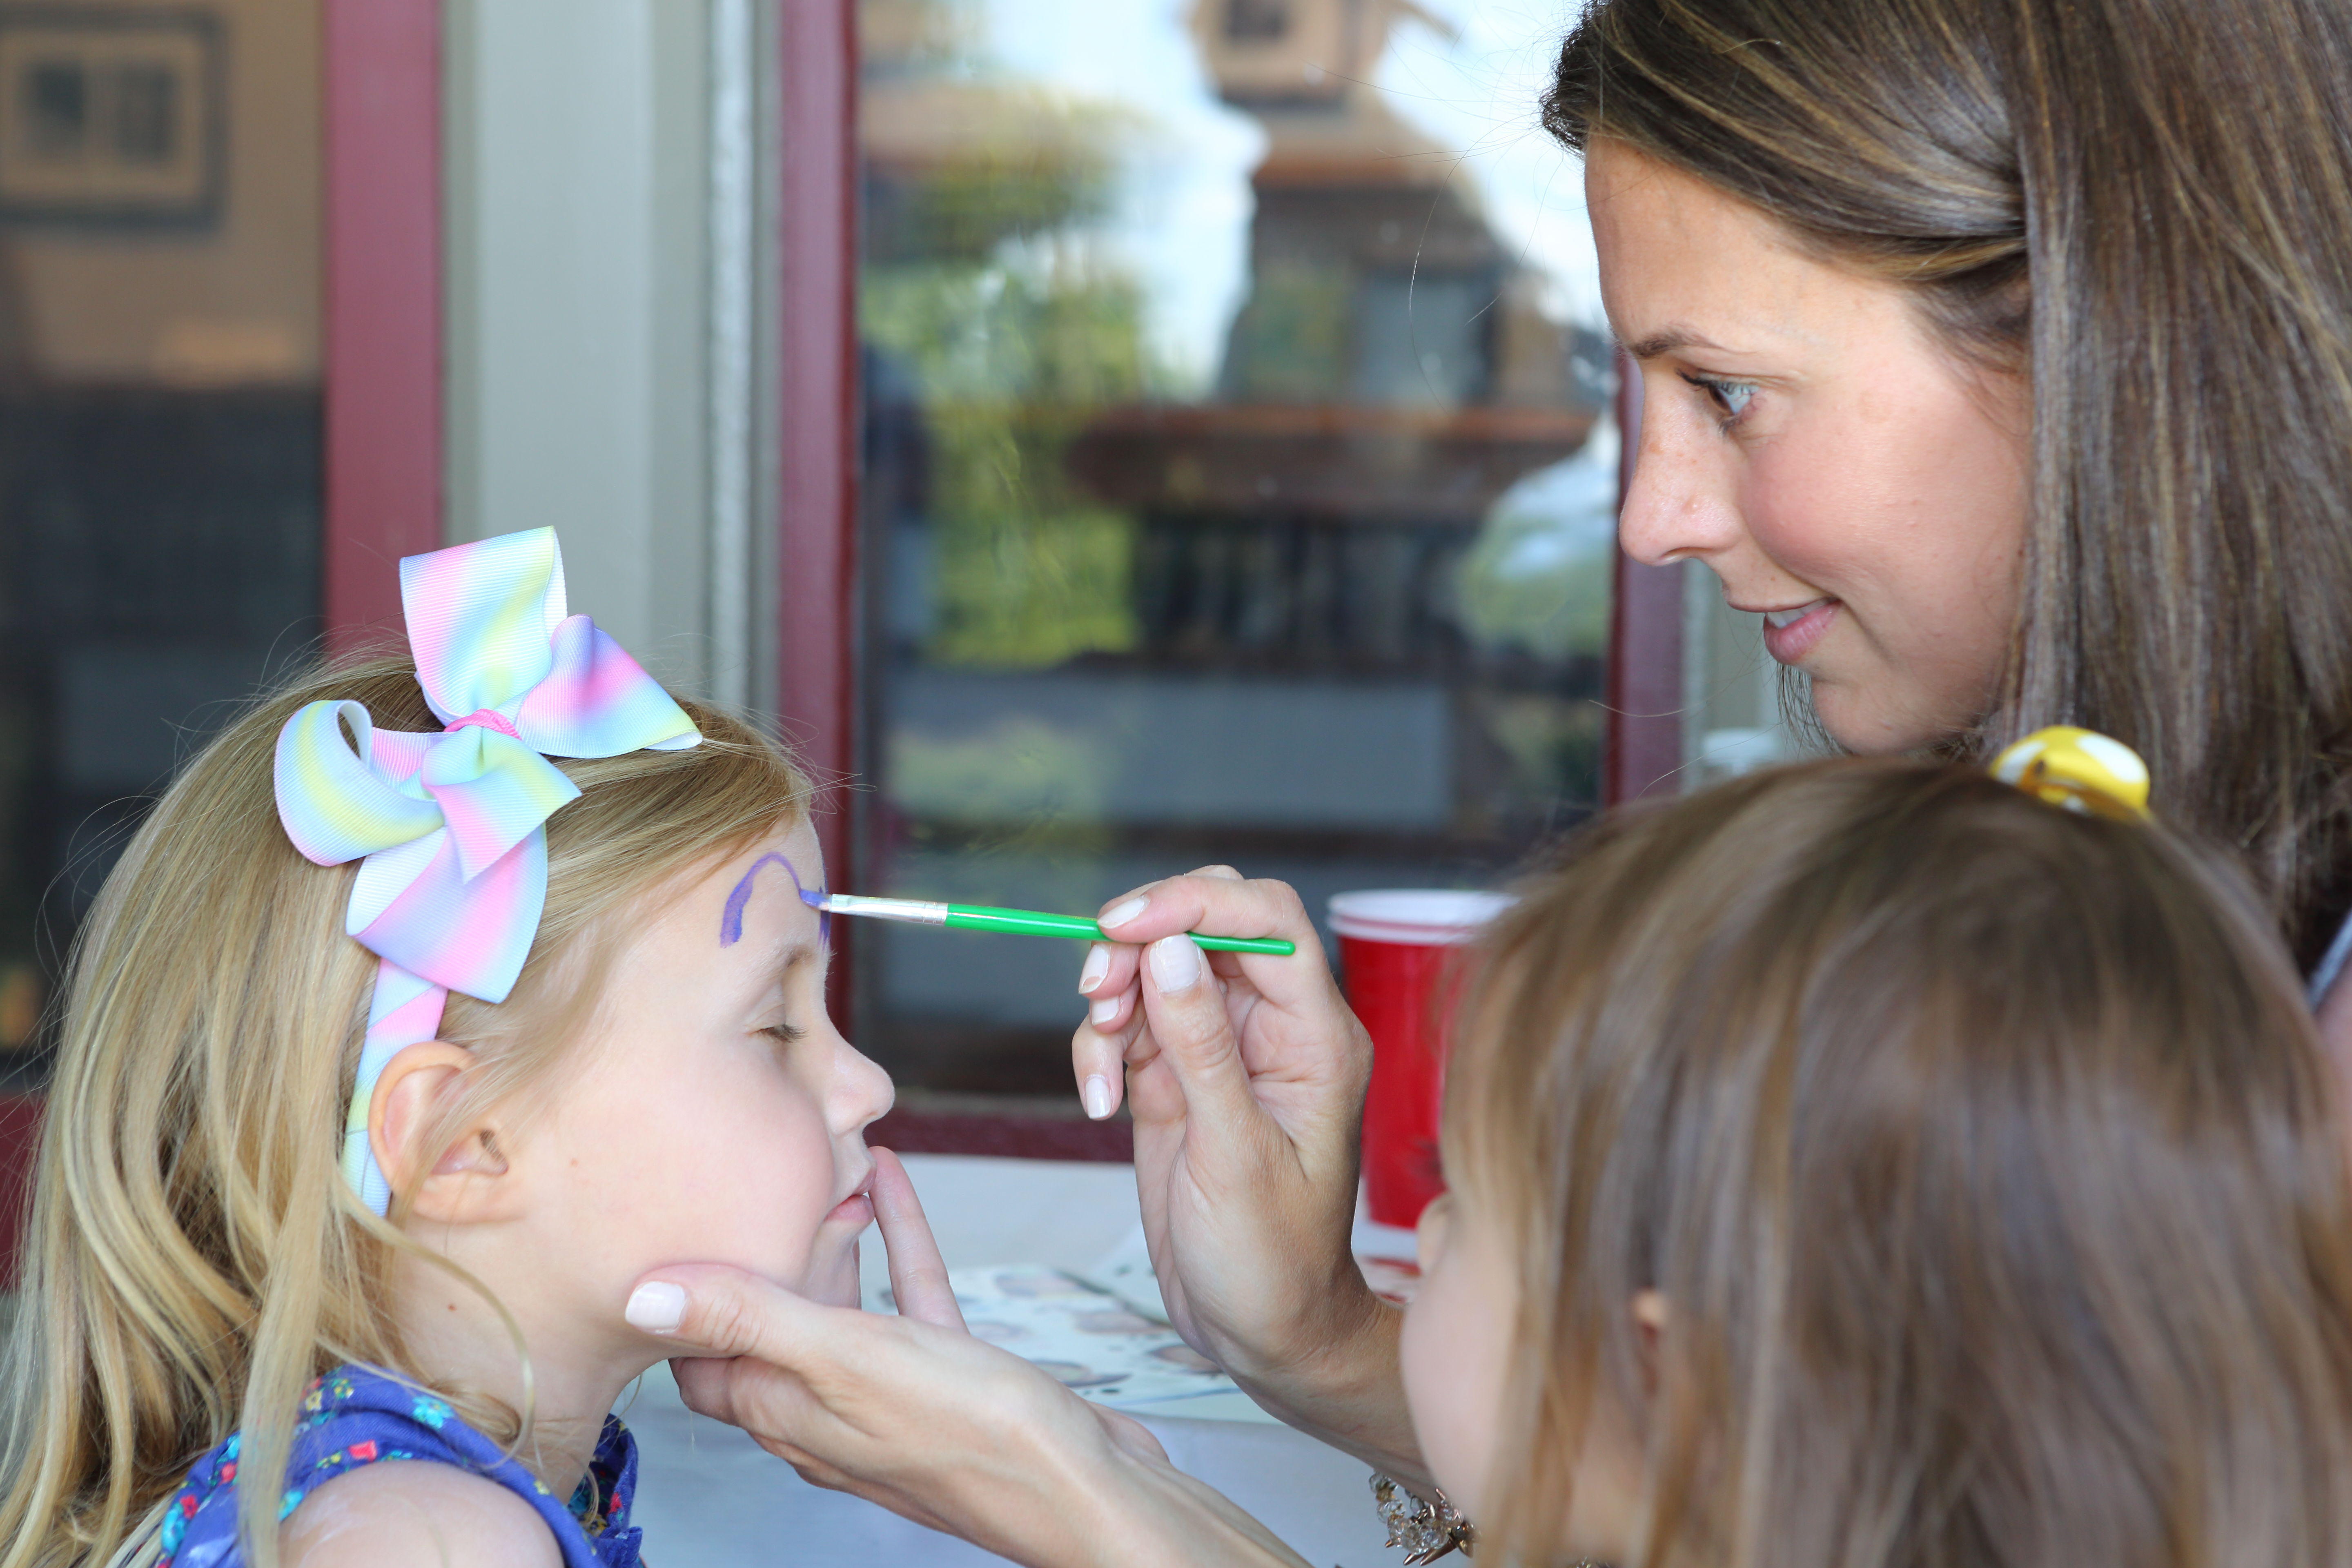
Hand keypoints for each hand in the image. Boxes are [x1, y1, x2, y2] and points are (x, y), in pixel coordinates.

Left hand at [633, 1149, 1306, 1567]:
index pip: (701, 1358)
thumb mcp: (846, 1360)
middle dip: (758, 1256)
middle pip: (767, 1326)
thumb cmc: (974, 1436)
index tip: (674, 1225)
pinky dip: (895, 1239)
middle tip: (749, 1180)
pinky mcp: (948, 1377)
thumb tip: (643, 1295)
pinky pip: (907, 1296)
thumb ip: (748, 1320)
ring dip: (828, 1240)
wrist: (1084, 1486)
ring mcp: (888, 1395)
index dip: (683, 1296)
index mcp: (786, 1412)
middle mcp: (827, 1409)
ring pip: (840, 1306)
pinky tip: (892, 1181)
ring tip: (822, 1168)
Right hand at [1070, 871, 1422, 1476]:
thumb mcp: (1234, 1157)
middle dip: (1141, 941)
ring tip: (1100, 1065)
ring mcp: (1220, 1051)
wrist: (1259, 1332)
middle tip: (1096, 987)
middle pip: (1205, 926)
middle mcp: (1271, 1030)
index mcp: (1316, 1037)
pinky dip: (1100, 1049)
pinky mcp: (1175, 1078)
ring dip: (1111, 998)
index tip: (1124, 926)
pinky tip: (1100, 1103)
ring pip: (1156, 970)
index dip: (1195, 902)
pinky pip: (1129, 1025)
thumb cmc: (1272, 1260)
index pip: (1265, 922)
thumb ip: (1202, 1049)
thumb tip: (1172, 951)